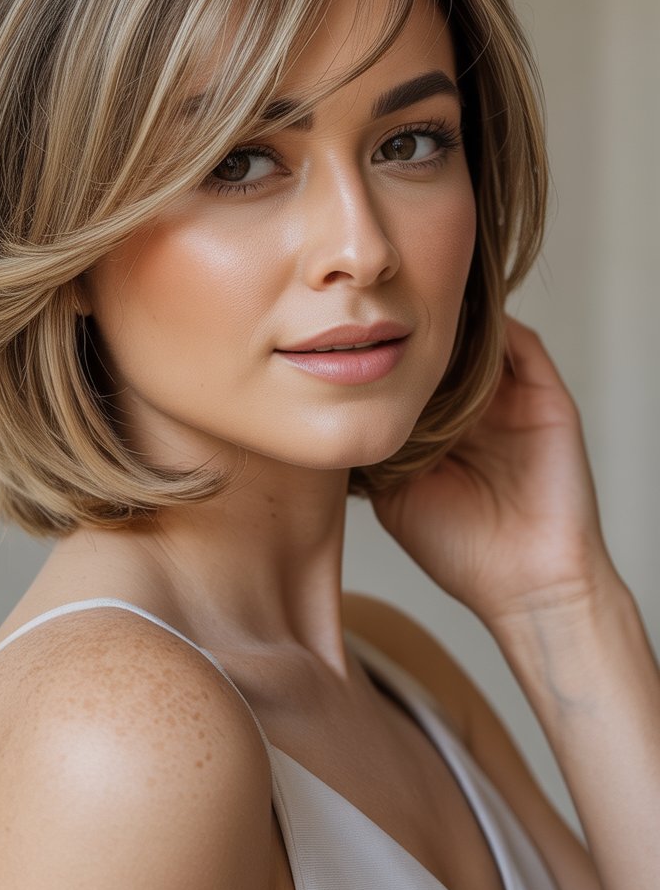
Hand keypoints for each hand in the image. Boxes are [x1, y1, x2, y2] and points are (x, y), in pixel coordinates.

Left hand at [370, 315, 615, 628]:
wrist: (529, 585)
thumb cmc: (460, 551)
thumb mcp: (396, 495)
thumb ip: (378, 450)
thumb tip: (341, 409)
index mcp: (444, 430)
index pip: (413, 375)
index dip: (384, 356)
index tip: (347, 337)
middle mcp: (479, 409)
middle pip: (445, 349)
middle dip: (413, 329)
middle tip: (376, 309)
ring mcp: (514, 400)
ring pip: (481, 339)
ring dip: (452, 321)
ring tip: (411, 305)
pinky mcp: (547, 397)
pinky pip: (521, 345)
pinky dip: (492, 327)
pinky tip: (458, 320)